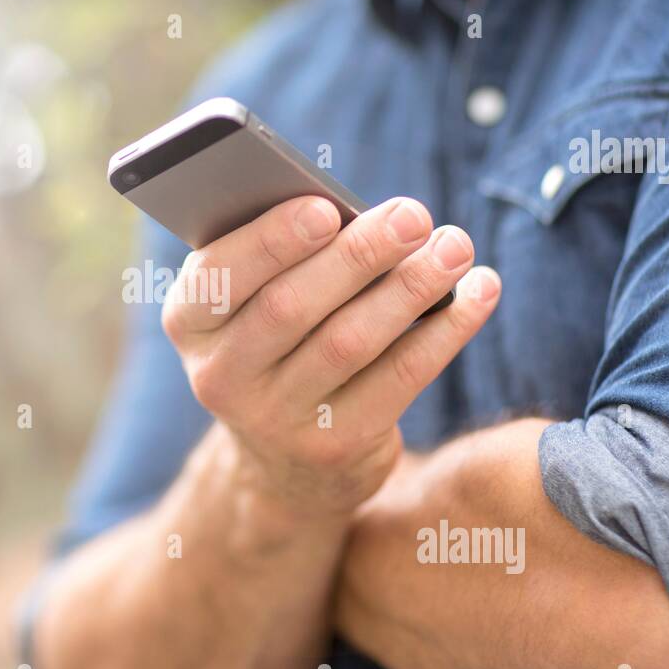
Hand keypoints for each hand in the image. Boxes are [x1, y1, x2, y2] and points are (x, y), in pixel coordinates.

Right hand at [160, 194, 500, 518]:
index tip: (325, 207)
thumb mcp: (254, 304)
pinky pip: (398, 378)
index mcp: (190, 323)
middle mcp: (220, 376)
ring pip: (350, 342)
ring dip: (410, 287)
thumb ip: (283, 257)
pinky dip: (445, 330)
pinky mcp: (336, 446)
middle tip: (413, 214)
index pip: (219, 277)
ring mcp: (275, 420)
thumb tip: (362, 213)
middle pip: (290, 307)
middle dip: (358, 255)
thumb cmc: (279, 342)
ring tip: (454, 246)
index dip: (270, 242)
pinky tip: (478, 290)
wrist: (286, 461)